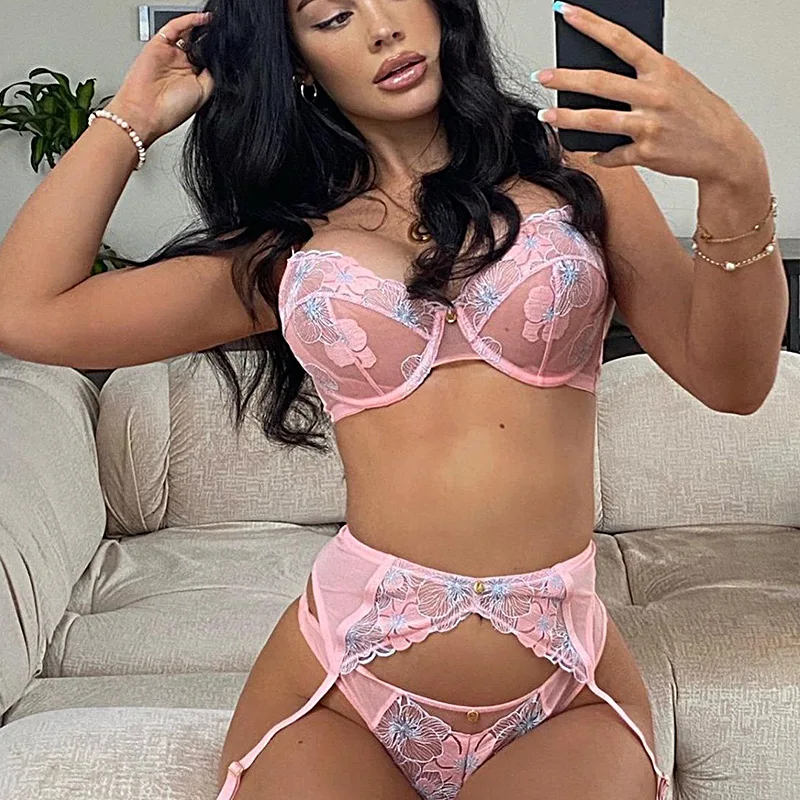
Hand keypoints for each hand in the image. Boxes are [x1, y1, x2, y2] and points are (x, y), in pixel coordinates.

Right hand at [107, 11, 214, 146]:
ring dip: (202, 27)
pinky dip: (190, 20)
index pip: (207, 58)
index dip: (217, 52)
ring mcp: (170, 53)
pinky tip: (204, 19)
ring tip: (216, 23)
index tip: (230, 46)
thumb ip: (212, 74)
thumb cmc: (171, 109)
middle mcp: (181, 64)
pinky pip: (175, 27)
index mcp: (193, 77)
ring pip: (187, 33)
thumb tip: (219, 61)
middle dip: (210, 38)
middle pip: (198, 43)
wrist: (146, 112)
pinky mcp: (158, 44)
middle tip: (224, 32)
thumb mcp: (203, 93)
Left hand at [536, 2, 765, 183]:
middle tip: (540, 74)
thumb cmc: (699, 113)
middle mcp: (654, 94)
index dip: (590, 24)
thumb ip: (644, 78)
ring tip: (546, 115)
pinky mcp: (646, 152)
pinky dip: (600, 155)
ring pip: (597, 120)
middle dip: (564, 78)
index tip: (565, 12)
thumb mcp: (677, 83)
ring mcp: (649, 125)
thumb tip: (603, 79)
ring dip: (566, 118)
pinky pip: (612, 154)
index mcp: (662, 69)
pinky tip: (592, 153)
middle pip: (598, 82)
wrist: (725, 149)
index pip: (620, 39)